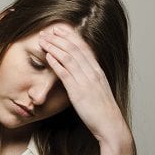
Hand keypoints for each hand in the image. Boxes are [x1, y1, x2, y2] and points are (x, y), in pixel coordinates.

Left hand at [38, 25, 130, 143]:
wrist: (110, 125)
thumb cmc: (103, 112)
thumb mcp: (98, 91)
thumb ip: (90, 80)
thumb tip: (81, 75)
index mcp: (98, 71)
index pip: (84, 48)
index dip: (71, 36)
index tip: (61, 29)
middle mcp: (93, 73)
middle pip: (75, 49)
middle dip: (60, 37)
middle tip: (48, 30)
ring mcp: (86, 81)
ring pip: (69, 58)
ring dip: (54, 46)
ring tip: (43, 40)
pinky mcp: (79, 92)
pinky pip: (66, 73)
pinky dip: (56, 62)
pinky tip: (48, 56)